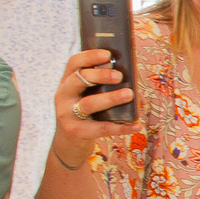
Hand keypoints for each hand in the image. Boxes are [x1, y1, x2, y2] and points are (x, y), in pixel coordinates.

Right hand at [49, 48, 132, 163]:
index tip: (108, 54)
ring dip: (111, 98)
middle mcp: (63, 96)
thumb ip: (99, 85)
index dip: (89, 56)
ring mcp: (67, 114)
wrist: (68, 144)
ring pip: (89, 104)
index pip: (73, 63)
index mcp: (67, 82)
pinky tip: (136, 125)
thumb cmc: (84, 114)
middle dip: (100, 75)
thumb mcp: (86, 96)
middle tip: (120, 76)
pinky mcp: (76, 131)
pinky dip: (121, 127)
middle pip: (79, 80)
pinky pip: (101, 128)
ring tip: (129, 94)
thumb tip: (130, 75)